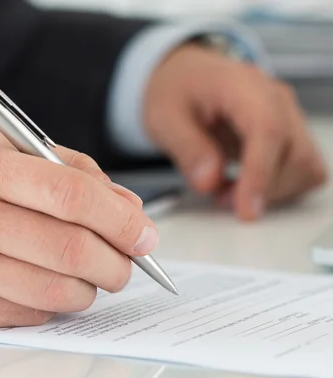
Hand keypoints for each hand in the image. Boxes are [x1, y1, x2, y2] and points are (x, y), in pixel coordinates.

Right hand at [0, 132, 156, 327]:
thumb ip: (63, 170)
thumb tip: (127, 209)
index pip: (70, 195)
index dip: (120, 218)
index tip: (145, 234)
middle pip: (70, 249)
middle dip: (118, 262)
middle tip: (129, 262)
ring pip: (55, 290)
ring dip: (92, 287)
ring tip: (93, 274)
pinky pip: (28, 313)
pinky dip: (55, 302)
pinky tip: (48, 284)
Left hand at [144, 43, 327, 220]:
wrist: (185, 76)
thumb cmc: (176, 91)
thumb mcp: (163, 117)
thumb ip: (186, 149)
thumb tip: (209, 182)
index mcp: (241, 85)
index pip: (268, 129)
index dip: (260, 174)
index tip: (246, 210)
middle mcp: (275, 98)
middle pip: (294, 153)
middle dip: (260, 188)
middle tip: (219, 197)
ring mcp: (288, 116)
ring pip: (305, 166)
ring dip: (271, 191)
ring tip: (227, 190)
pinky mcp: (291, 135)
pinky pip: (304, 170)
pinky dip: (279, 188)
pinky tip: (245, 184)